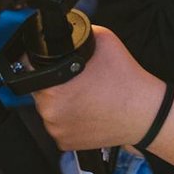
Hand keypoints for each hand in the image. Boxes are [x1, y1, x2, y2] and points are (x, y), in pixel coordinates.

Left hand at [33, 24, 164, 150]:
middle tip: (78, 80)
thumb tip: (62, 31)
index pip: (29, 71)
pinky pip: (59, 127)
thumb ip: (76, 34)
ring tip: (85, 96)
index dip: (39, 65)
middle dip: (54, 84)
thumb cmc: (125, 79)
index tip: (52, 66)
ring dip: (60, 103)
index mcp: (54, 87)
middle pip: (39, 91)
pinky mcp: (66, 143)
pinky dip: (69, 120)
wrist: (144, 112)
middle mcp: (51, 112)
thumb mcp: (101, 38)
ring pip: (49, 110)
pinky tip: (86, 111)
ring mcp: (57, 131)